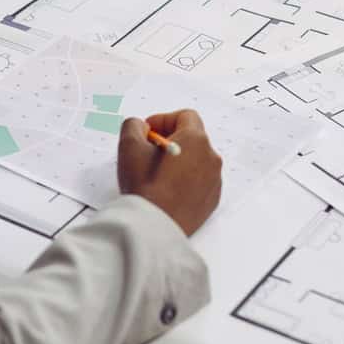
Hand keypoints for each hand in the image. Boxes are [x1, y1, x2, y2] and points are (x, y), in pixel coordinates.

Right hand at [117, 109, 222, 235]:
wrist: (154, 226)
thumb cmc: (144, 187)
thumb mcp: (129, 146)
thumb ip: (134, 125)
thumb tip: (140, 127)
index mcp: (196, 140)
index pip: (185, 116)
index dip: (163, 120)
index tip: (148, 132)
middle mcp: (211, 158)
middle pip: (192, 139)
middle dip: (170, 141)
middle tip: (149, 152)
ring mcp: (214, 181)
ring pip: (196, 161)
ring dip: (178, 162)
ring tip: (156, 174)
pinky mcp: (211, 200)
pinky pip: (199, 182)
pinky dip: (185, 181)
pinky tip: (166, 191)